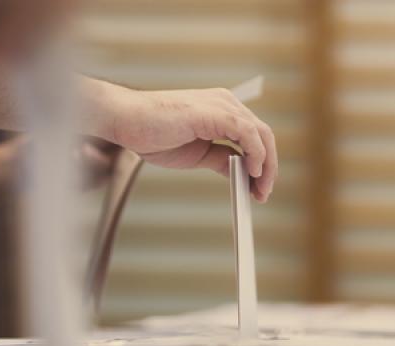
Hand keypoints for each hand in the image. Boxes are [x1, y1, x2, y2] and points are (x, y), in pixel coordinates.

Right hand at [95, 84, 277, 202]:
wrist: (126, 121)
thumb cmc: (154, 134)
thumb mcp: (197, 153)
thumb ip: (221, 159)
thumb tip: (241, 173)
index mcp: (222, 111)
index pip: (255, 136)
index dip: (263, 163)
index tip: (260, 187)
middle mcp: (226, 104)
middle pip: (263, 135)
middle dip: (268, 167)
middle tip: (264, 193)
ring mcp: (221, 106)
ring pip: (260, 134)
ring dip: (265, 165)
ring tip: (261, 188)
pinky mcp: (214, 112)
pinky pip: (247, 133)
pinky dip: (255, 154)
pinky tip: (252, 172)